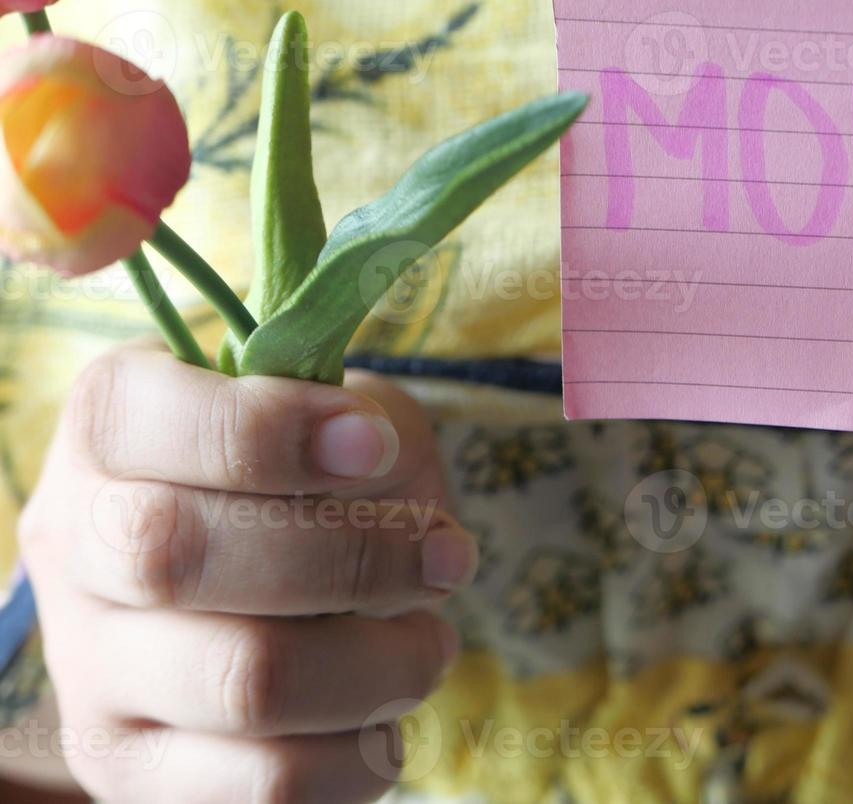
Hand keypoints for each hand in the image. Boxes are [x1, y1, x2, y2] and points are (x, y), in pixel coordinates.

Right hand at [19, 345, 479, 802]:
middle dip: (350, 556)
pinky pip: (266, 782)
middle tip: (446, 557)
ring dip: (380, 664)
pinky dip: (360, 752)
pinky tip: (385, 713)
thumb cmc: (312, 477)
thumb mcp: (344, 414)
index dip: (265, 429)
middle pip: (175, 553)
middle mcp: (76, 548)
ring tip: (428, 641)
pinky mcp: (136, 770)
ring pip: (241, 681)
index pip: (133, 415)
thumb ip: (365, 420)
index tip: (375, 445)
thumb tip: (380, 461)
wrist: (255, 584)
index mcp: (104, 432)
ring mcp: (93, 671)